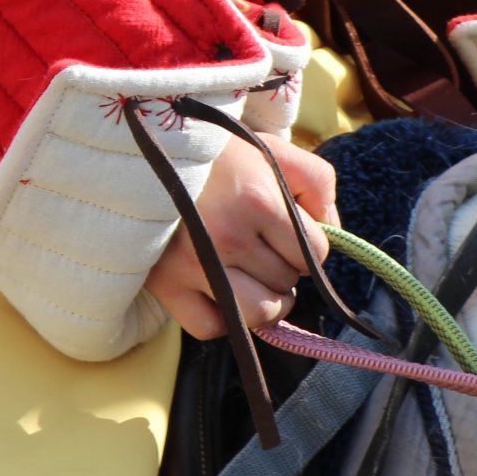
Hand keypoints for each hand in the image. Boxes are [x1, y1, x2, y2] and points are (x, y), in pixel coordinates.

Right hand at [144, 134, 336, 342]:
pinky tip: (218, 288)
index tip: (286, 228)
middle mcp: (227, 237)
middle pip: (287, 282)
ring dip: (263, 300)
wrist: (143, 151)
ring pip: (259, 314)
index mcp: (258, 200)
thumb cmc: (214, 152)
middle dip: (282, 265)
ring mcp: (195, 267)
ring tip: (250, 274)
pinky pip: (211, 328)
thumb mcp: (270, 147)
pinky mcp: (167, 287)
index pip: (314, 252)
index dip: (307, 242)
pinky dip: (221, 317)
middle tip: (259, 241)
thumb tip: (333, 230)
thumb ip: (315, 180)